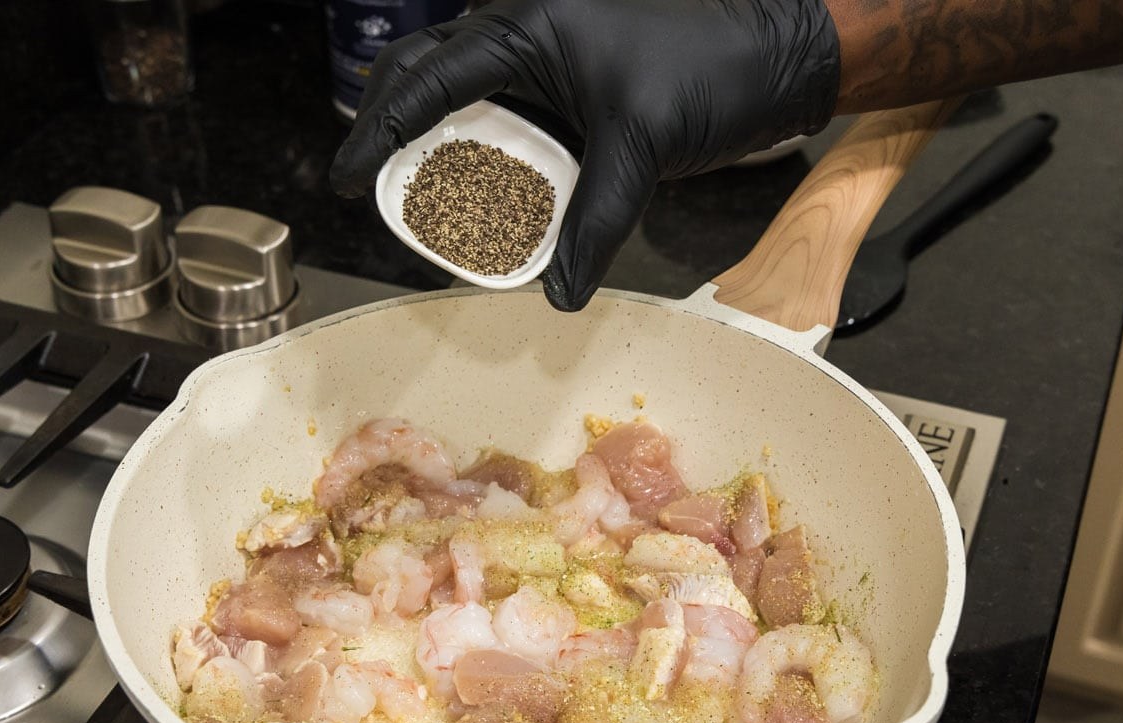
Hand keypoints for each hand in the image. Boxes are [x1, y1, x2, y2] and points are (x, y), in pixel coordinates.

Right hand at [330, 0, 840, 310]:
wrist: (774, 52)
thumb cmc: (712, 69)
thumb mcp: (642, 146)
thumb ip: (597, 221)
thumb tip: (562, 295)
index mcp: (525, 26)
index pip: (424, 77)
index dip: (376, 130)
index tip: (347, 181)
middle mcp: (523, 30)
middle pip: (424, 72)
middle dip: (389, 125)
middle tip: (373, 185)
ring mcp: (544, 52)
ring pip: (460, 89)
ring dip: (434, 138)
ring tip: (421, 198)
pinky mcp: (568, 79)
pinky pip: (502, 107)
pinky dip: (481, 147)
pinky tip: (483, 191)